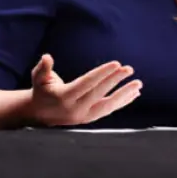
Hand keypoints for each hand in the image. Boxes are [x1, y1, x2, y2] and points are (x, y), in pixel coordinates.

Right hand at [26, 55, 141, 126]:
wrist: (39, 114)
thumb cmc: (41, 90)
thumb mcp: (38, 77)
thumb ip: (43, 68)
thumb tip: (46, 57)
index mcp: (64, 97)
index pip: (87, 83)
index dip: (102, 73)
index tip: (116, 64)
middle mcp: (76, 108)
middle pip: (100, 94)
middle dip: (115, 80)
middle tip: (129, 69)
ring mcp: (84, 116)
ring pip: (108, 106)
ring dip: (124, 95)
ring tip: (138, 84)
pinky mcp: (90, 119)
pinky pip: (108, 110)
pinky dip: (122, 102)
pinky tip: (134, 94)